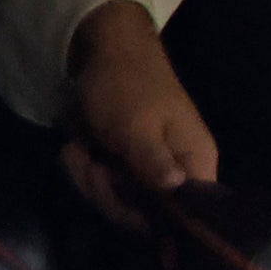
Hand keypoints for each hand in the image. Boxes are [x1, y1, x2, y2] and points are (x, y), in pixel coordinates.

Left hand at [60, 0, 219, 231]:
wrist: (102, 51)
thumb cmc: (126, 86)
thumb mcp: (135, 127)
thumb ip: (154, 162)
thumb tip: (178, 189)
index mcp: (194, 162)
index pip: (188, 213)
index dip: (155, 218)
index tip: (122, 198)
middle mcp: (176, 172)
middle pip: (146, 213)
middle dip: (108, 194)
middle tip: (90, 165)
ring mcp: (147, 168)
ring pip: (117, 201)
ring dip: (88, 180)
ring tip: (78, 151)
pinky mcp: (122, 163)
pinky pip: (102, 186)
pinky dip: (83, 170)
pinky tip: (76, 149)